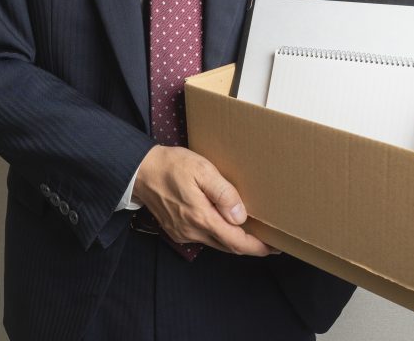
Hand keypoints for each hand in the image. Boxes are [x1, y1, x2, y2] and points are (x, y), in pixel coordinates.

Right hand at [133, 144, 274, 256]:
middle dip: (249, 245)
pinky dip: (217, 234)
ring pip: (216, 243)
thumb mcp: (202, 170)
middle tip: (267, 239)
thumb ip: (224, 193)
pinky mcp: (176, 230)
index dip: (257, 247)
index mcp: (201, 218)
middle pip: (228, 246)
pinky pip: (203, 238)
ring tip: (249, 230)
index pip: (236, 242)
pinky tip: (223, 223)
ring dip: (233, 240)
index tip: (273, 247)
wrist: (139, 170)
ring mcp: (183, 233)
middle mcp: (192, 231)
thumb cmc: (171, 166)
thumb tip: (241, 216)